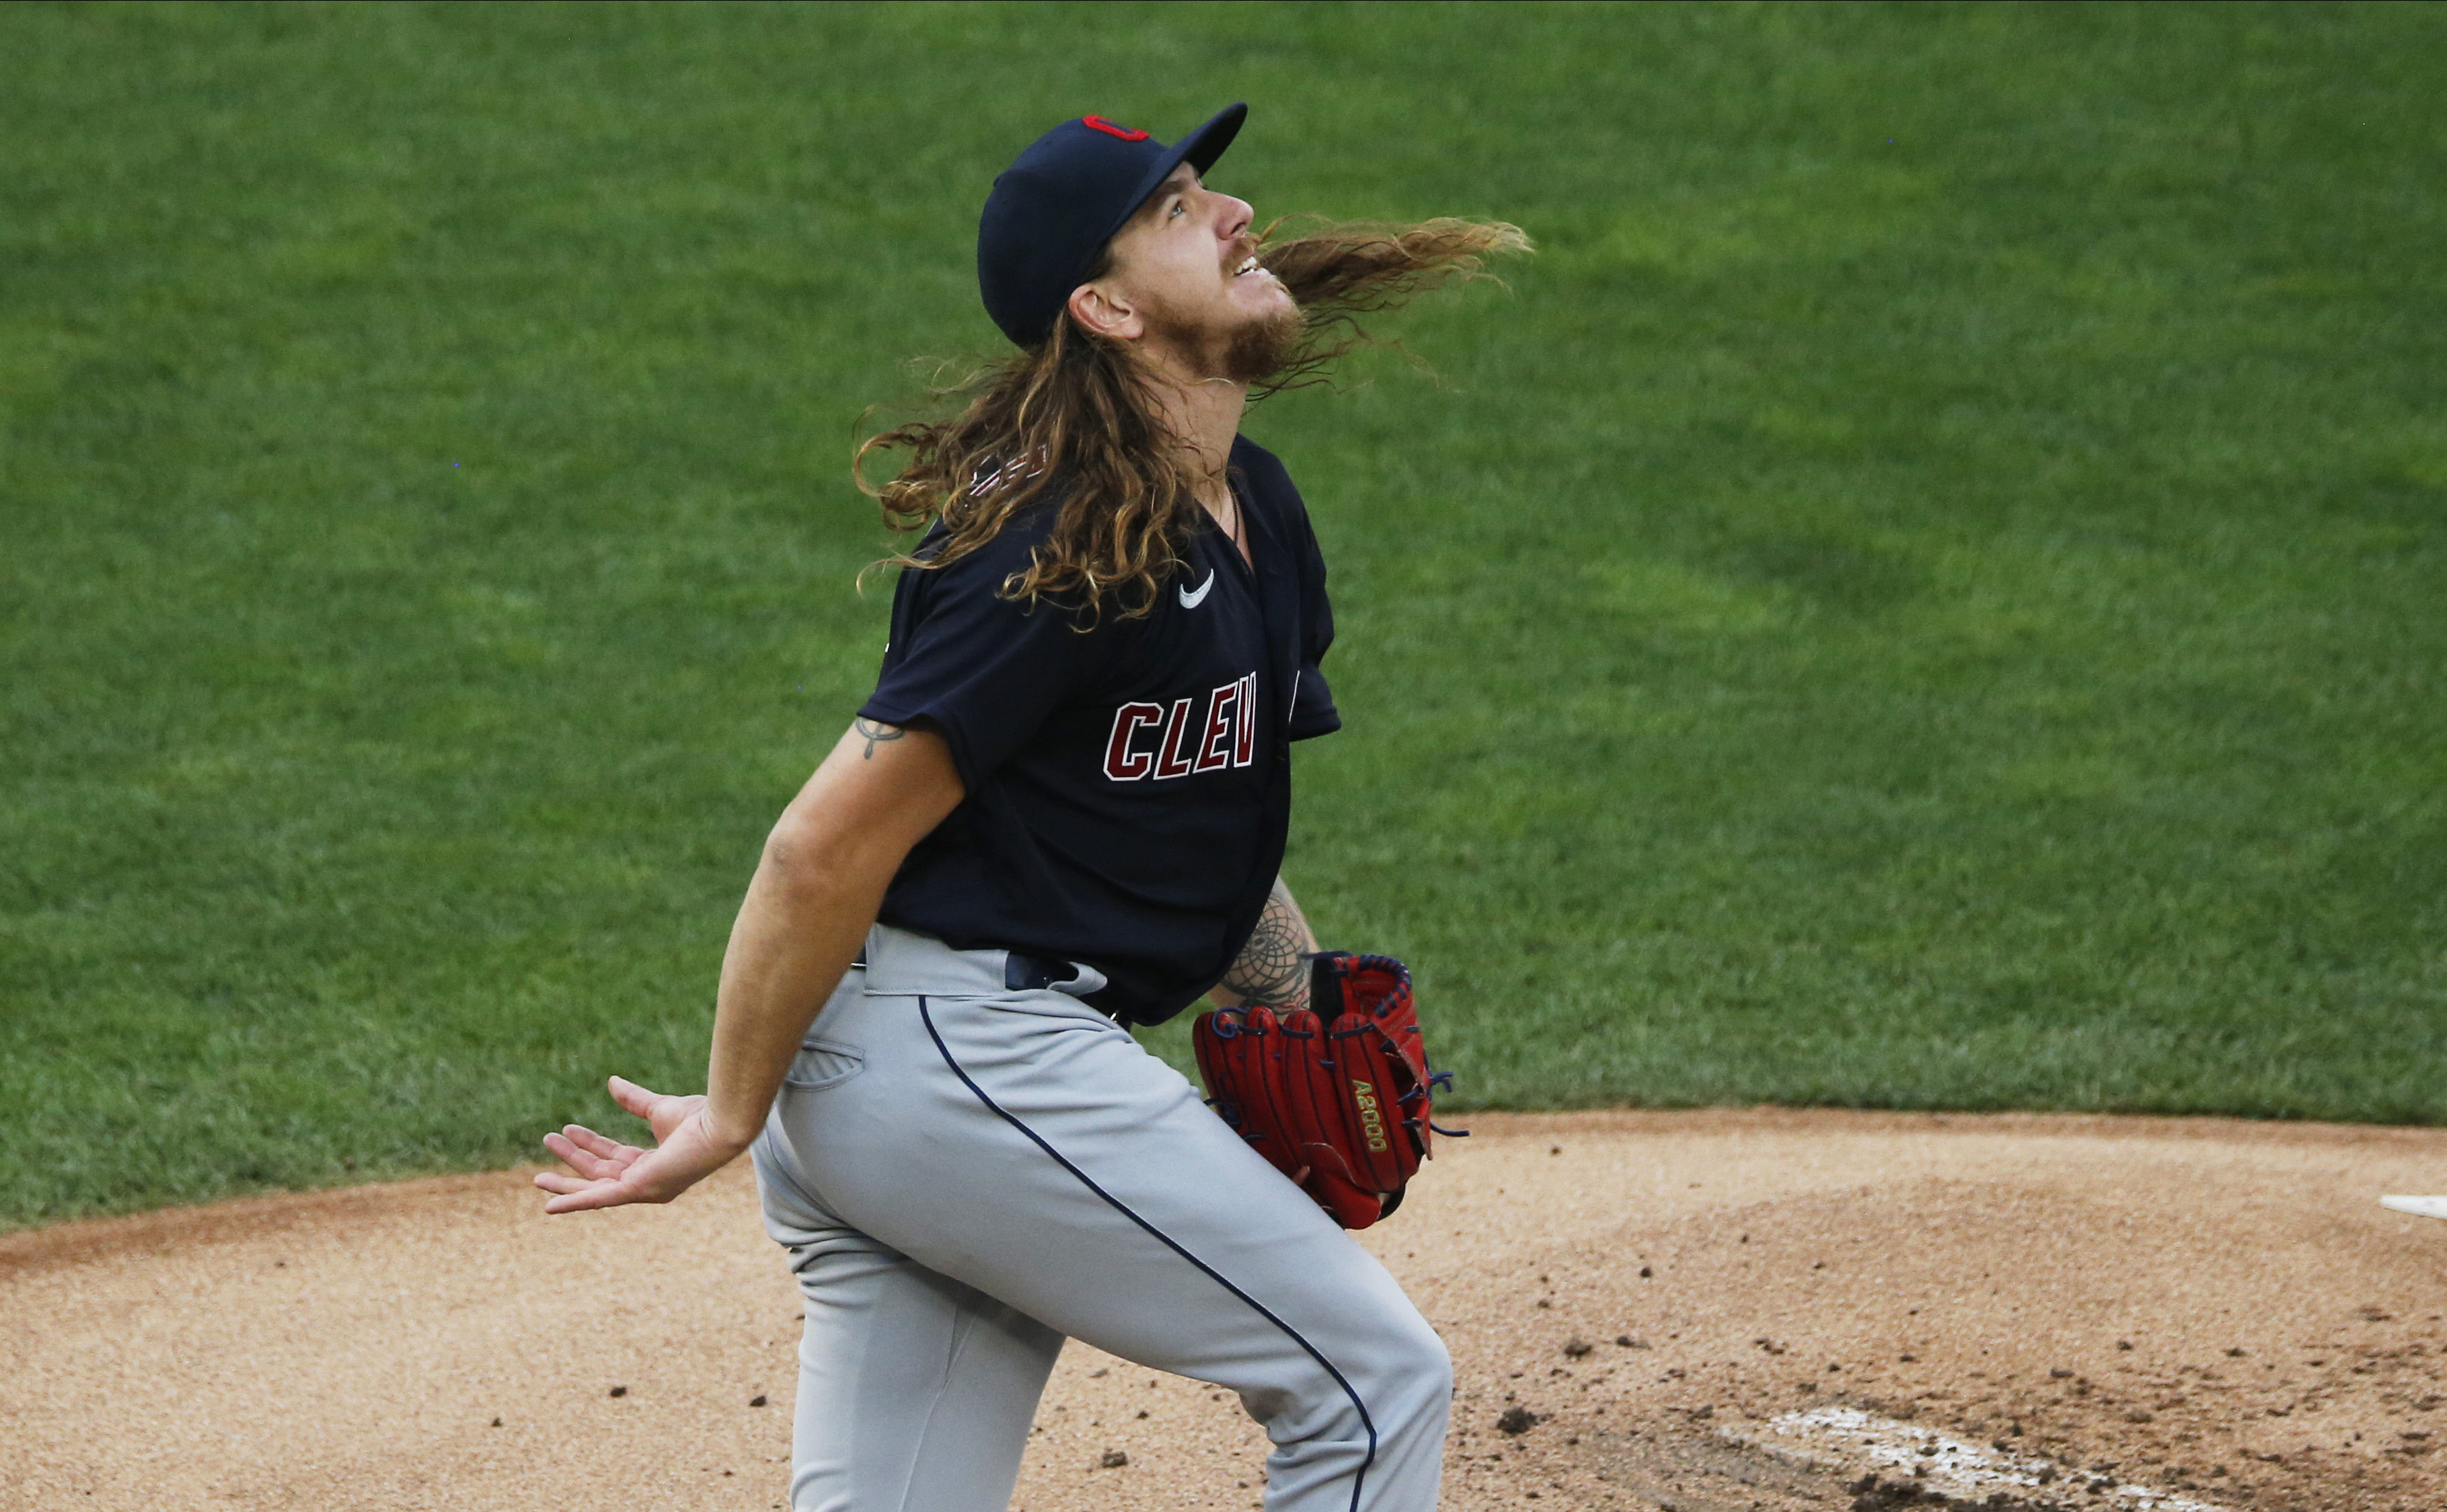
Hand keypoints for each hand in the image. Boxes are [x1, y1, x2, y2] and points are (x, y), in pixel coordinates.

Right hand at [533, 1075, 748, 1214]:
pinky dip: (572, 1204)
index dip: (590, 1143)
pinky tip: (548, 1208)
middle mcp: (648, 1182)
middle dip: (573, 1160)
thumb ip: (634, 1100)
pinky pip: (598, 1200)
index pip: (615, 1157)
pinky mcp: (637, 1190)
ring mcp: (643, 1189)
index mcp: (654, 1165)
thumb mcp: (658, 1108)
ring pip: (594, 1188)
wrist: (719, 1124)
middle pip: (601, 1173)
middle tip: (549, 1143)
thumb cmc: (700, 1118)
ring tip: (537, 1176)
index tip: (568, 1128)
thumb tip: (611, 1083)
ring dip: (566, 1181)